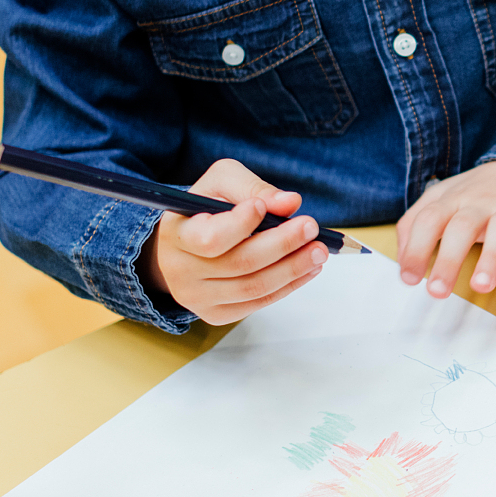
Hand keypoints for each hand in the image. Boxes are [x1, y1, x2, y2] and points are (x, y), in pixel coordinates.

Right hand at [139, 158, 326, 324]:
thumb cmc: (205, 209)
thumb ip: (253, 188)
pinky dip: (288, 286)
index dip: (240, 224)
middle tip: (311, 227)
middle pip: (240, 263)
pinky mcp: (216, 313)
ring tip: (319, 250)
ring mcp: (197, 297)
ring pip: (253, 287)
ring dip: (293, 268)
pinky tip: (308, 269)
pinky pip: (257, 303)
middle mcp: (181, 271)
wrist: (185, 245)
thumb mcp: (221, 183)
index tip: (262, 207)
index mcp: (176, 234)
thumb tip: (290, 202)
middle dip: (282, 244)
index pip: (210, 238)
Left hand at [396, 162, 495, 298]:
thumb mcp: (442, 200)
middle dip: (448, 260)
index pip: (429, 220)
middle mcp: (482, 203)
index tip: (409, 278)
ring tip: (480, 286)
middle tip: (438, 291)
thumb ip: (415, 224)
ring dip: (491, 258)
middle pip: (462, 228)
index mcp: (454, 199)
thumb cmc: (479, 196)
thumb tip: (403, 260)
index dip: (416, 249)